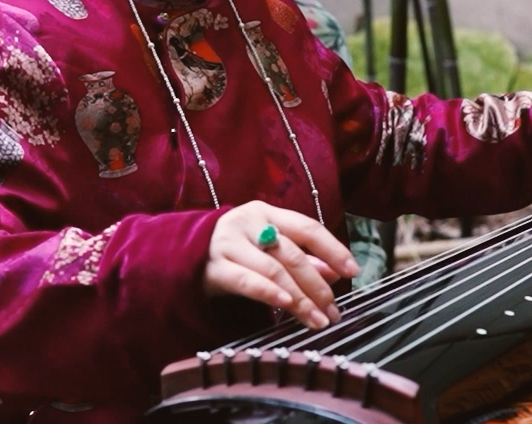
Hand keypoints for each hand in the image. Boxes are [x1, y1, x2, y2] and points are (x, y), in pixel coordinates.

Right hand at [203, 201, 358, 329]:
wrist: (177, 255)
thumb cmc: (233, 251)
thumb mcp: (265, 247)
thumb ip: (299, 257)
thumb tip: (334, 272)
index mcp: (265, 212)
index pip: (307, 228)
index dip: (333, 249)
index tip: (353, 271)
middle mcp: (248, 223)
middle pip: (292, 254)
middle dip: (318, 286)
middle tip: (334, 311)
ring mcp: (229, 244)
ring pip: (274, 270)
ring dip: (300, 299)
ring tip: (317, 320)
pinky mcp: (213, 267)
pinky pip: (247, 281)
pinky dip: (270, 293)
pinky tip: (287, 305)